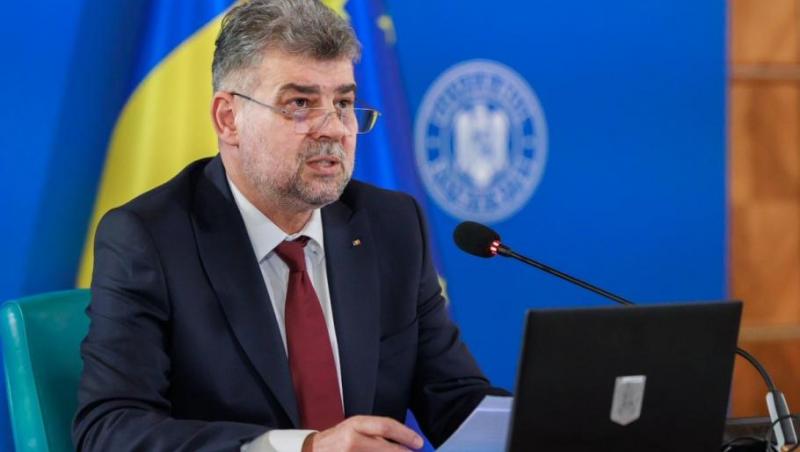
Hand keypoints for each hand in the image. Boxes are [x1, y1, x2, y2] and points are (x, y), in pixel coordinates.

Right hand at [302, 415, 423, 451]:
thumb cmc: (337, 439)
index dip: (405, 434)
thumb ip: (377, 432)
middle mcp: (352, 439)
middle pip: (386, 447)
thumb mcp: (355, 428)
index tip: (418, 442)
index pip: (386, 426)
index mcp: (355, 424)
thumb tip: (403, 439)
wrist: (314, 450)